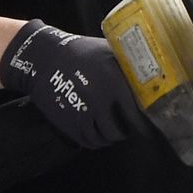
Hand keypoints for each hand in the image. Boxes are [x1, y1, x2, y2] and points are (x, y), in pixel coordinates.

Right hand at [0, 19, 144, 148]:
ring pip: (103, 138)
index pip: (136, 114)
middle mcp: (100, 101)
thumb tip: (150, 79)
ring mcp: (82, 113)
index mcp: (114, 83)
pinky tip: (97, 134)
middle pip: (119, 130)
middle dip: (125, 131)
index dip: (143, 125)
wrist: (42, 57)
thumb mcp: (108, 51)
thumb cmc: (79, 51)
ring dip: (109, 138)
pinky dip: (94, 141)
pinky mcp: (67, 122)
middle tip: (126, 127)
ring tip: (111, 131)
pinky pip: (87, 141)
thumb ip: (127, 68)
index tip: (147, 129)